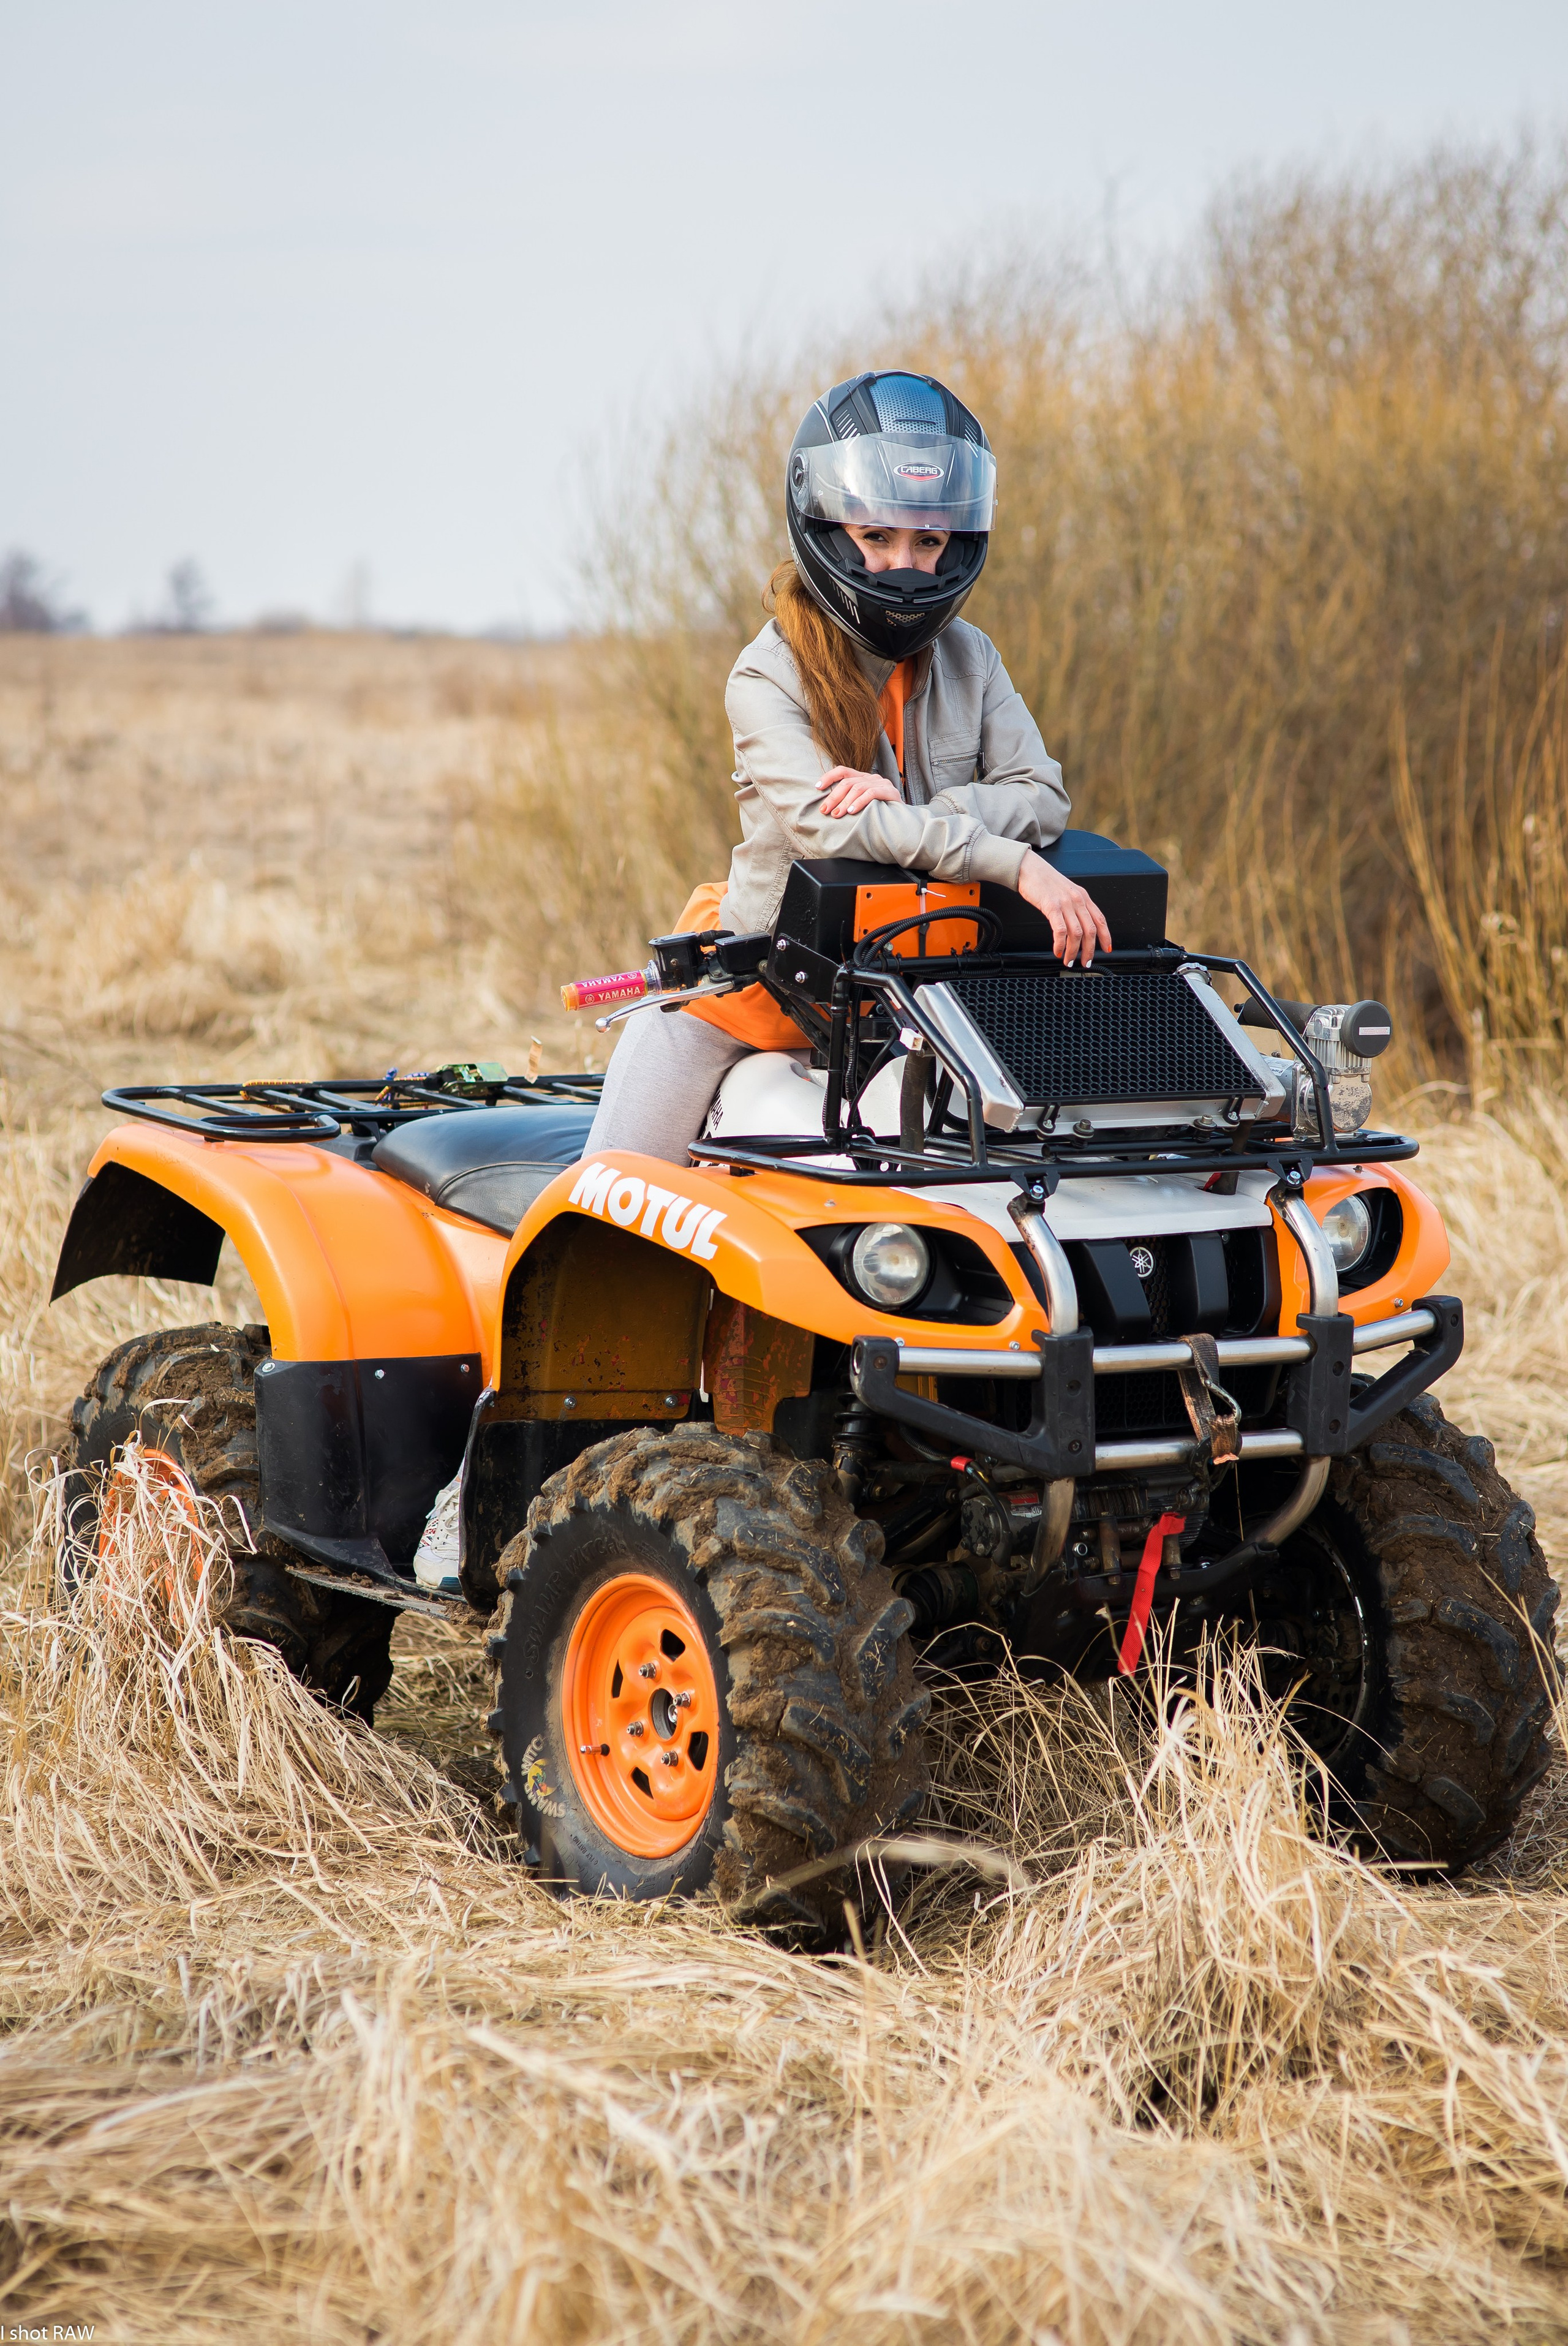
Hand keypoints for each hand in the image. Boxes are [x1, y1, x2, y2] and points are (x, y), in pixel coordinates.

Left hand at [817, 765, 901, 818]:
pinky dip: (859, 802)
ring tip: (837, 814)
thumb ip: (847, 801)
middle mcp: (871, 777)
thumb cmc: (878, 813)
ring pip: (857, 788)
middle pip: (847, 782)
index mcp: (862, 778)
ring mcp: (881, 783)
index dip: (828, 777)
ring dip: (844, 802)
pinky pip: (871, 793)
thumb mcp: (860, 804)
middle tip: (825, 810)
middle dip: (834, 797)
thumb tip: (827, 806)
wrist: (902, 819)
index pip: (842, 771)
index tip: (817, 788)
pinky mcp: (890, 791)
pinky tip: (851, 811)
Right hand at [1017, 849, 1112, 965]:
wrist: (1029, 869)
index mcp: (1083, 897)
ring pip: (1076, 933)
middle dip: (1089, 950)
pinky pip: (1060, 930)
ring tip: (1069, 960)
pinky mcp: (1051, 906)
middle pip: (1090, 930)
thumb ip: (1074, 907)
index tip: (1106, 949)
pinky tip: (1058, 951)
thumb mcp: (1066, 892)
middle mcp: (1077, 900)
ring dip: (1074, 951)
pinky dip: (1060, 944)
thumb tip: (1078, 927)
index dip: (1105, 936)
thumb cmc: (1045, 881)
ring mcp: (1065, 903)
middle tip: (1086, 962)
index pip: (1100, 919)